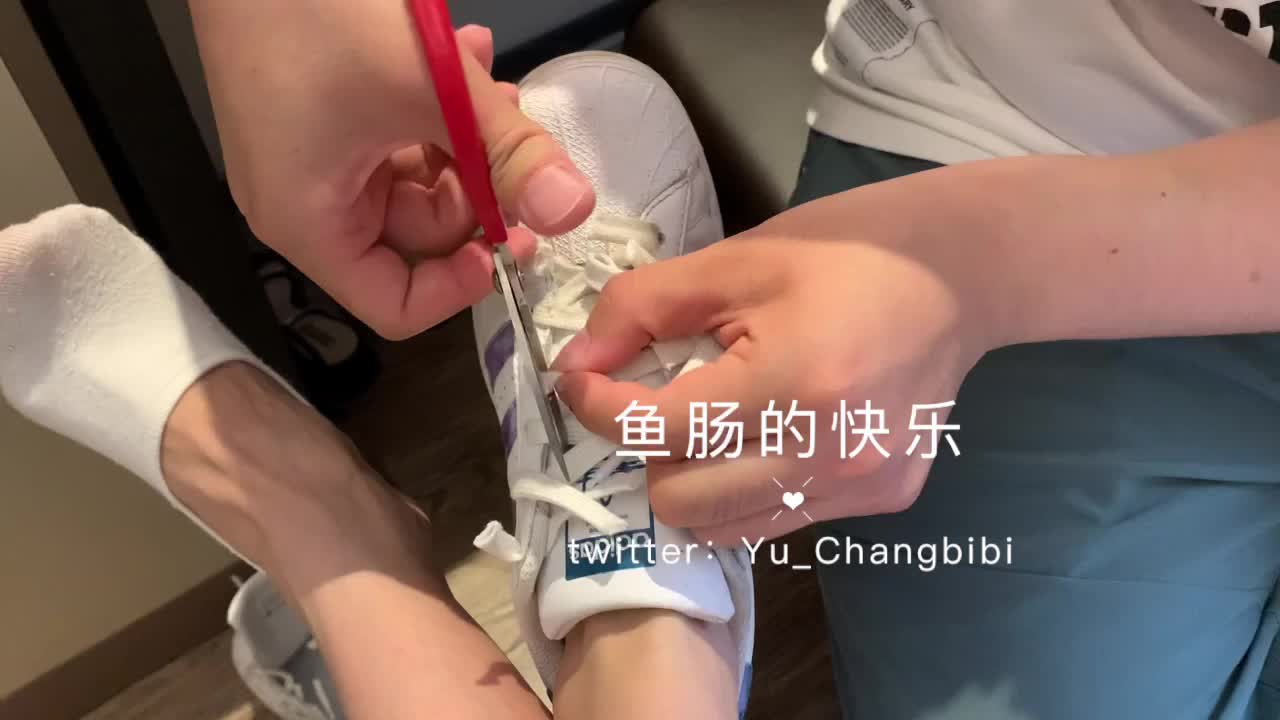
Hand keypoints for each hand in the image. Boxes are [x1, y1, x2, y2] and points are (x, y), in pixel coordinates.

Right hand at [190, 3, 594, 337]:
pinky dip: (434, 110)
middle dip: (475, 187)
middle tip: (509, 135)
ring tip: (489, 80)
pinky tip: (465, 56)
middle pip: (418, 238)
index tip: (508, 236)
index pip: (396, 306)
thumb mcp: (432, 92)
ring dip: (464, 138)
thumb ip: (510, 154)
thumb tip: (572, 211)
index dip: (461, 285)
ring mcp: (312, 162)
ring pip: (416, 181)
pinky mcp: (320, 121)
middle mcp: (305, 206)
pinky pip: (393, 139)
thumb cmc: (319, 18)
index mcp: (310, 226)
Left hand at [555, 170, 1004, 543]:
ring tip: (714, 419)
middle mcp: (830, 455)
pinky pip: (778, 520)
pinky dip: (749, 487)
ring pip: (726, 528)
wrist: (962, 273)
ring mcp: (862, 487)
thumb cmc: (847, 251)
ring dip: (696, 480)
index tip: (583, 377)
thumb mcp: (735, 260)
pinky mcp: (884, 501)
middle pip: (682, 503)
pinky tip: (770, 433)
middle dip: (650, 452)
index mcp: (794, 384)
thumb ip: (643, 309)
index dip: (599, 405)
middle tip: (662, 400)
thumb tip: (576, 362)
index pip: (657, 431)